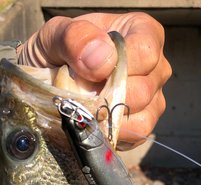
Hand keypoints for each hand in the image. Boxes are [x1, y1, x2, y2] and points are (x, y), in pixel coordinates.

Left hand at [18, 13, 171, 149]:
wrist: (46, 83)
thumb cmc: (55, 54)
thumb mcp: (55, 35)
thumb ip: (75, 38)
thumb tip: (103, 59)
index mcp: (141, 32)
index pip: (145, 52)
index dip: (117, 66)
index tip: (89, 71)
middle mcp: (154, 67)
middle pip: (143, 90)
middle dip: (106, 97)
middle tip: (80, 93)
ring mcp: (153, 99)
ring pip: (142, 118)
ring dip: (107, 118)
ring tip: (85, 107)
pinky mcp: (143, 126)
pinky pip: (136, 136)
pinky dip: (110, 133)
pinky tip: (94, 122)